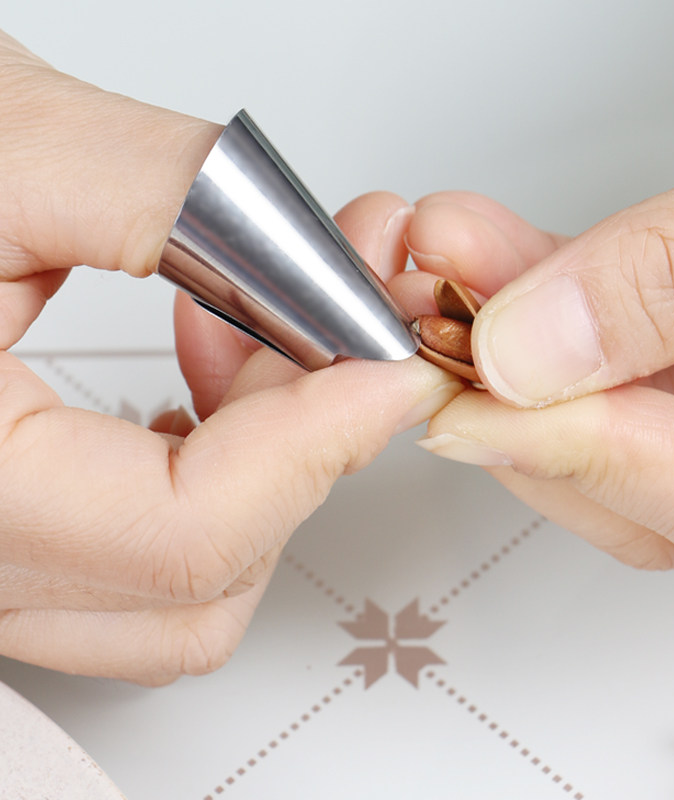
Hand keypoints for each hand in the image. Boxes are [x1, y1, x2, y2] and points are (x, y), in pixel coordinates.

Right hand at [0, 32, 461, 682]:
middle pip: (206, 573)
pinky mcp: (5, 538)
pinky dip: (208, 476)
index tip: (390, 368)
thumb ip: (183, 198)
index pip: (188, 535)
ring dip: (259, 465)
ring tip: (260, 334)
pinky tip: (203, 377)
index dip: (319, 446)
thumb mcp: (2, 145)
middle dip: (302, 442)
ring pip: (182, 588)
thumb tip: (323, 269)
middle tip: (338, 322)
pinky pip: (142, 563)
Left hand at [399, 0, 673, 569]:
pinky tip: (478, 247)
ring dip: (507, 340)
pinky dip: (534, 288)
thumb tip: (535, 356)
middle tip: (434, 351)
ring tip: (443, 269)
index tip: (471, 411)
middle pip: (645, 472)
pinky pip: (604, 329)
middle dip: (520, 410)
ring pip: (606, 397)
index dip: (585, 458)